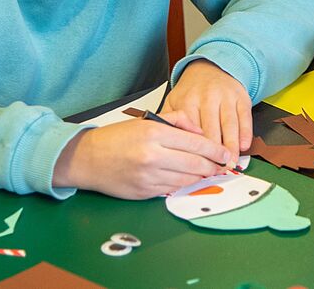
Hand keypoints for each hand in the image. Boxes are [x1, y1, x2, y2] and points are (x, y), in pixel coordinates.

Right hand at [53, 111, 229, 198]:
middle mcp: (153, 156)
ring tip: (210, 173)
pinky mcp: (143, 193)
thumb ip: (177, 120)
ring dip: (202, 178)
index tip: (226, 154)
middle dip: (214, 166)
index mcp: (155, 133)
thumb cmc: (117, 137)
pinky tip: (190, 180)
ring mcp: (148, 177)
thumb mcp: (146, 119)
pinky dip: (184, 185)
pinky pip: (172, 190)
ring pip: (186, 180)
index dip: (215, 150)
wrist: (87, 159)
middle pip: (195, 164)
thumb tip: (200, 131)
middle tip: (224, 166)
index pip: (196, 143)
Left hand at [162, 59, 251, 162]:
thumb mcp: (174, 100)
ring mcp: (226, 97)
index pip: (191, 130)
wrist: (211, 67)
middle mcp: (208, 97)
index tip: (195, 166)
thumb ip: (168, 121)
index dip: (194, 150)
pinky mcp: (241, 97)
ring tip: (230, 163)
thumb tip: (162, 144)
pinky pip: (244, 117)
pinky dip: (245, 133)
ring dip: (231, 146)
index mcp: (188, 100)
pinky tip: (243, 146)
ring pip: (229, 125)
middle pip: (212, 129)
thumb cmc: (192, 90)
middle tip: (215, 170)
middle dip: (214, 152)